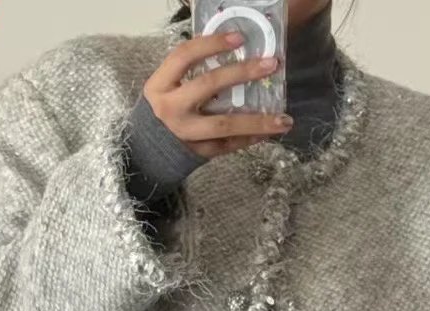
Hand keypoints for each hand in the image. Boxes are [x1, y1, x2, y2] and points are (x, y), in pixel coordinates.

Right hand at [144, 32, 292, 159]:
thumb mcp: (166, 85)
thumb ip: (190, 71)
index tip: (240, 38)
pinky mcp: (197, 153)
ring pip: (224, 124)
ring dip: (257, 121)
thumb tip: (234, 52)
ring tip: (284, 119)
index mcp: (160, 85)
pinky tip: (268, 132)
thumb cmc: (163, 109)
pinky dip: (249, 138)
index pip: (185, 56)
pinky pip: (228, 145)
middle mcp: (171, 108)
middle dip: (242, 72)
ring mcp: (185, 134)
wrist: (145, 152)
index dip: (212, 44)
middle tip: (271, 65)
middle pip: (209, 85)